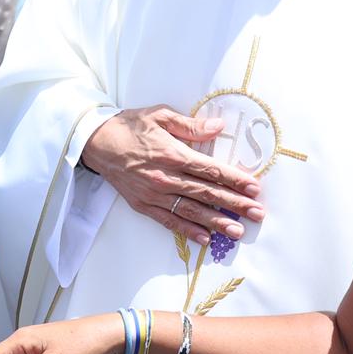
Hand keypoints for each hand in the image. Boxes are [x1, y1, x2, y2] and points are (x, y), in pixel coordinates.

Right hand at [80, 106, 263, 245]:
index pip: (211, 170)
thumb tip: (218, 126)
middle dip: (235, 204)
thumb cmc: (129, 126)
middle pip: (207, 193)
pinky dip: (187, 231)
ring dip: (216, 222)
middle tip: (257, 214)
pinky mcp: (143, 205)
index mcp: (173, 154)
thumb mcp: (160, 115)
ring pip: (191, 211)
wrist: (95, 142)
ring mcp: (154, 194)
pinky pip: (169, 221)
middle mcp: (165, 177)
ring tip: (237, 232)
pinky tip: (205, 238)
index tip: (254, 188)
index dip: (235, 180)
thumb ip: (190, 125)